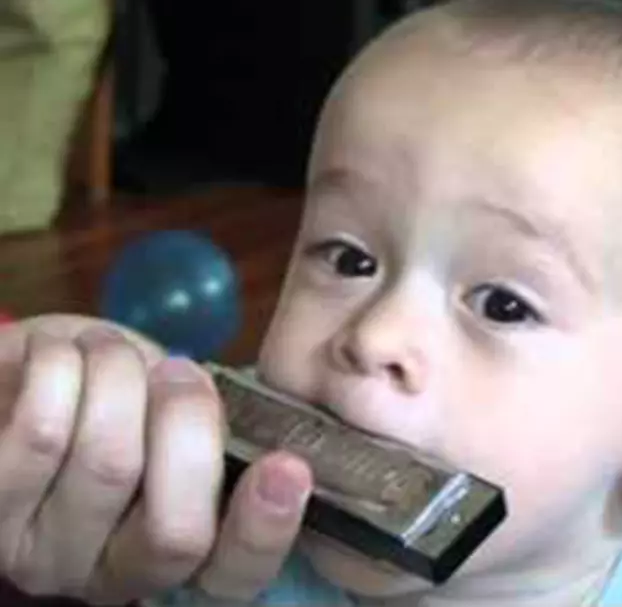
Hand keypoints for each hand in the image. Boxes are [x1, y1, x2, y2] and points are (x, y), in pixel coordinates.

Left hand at [0, 315, 313, 604]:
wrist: (21, 378)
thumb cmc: (116, 397)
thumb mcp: (174, 414)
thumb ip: (212, 429)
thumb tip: (234, 426)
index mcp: (174, 554)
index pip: (233, 575)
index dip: (265, 531)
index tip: (289, 466)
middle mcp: (108, 575)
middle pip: (174, 531)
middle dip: (189, 425)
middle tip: (180, 370)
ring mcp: (39, 551)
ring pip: (108, 463)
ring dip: (119, 376)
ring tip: (110, 351)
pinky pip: (41, 428)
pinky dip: (63, 366)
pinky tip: (65, 356)